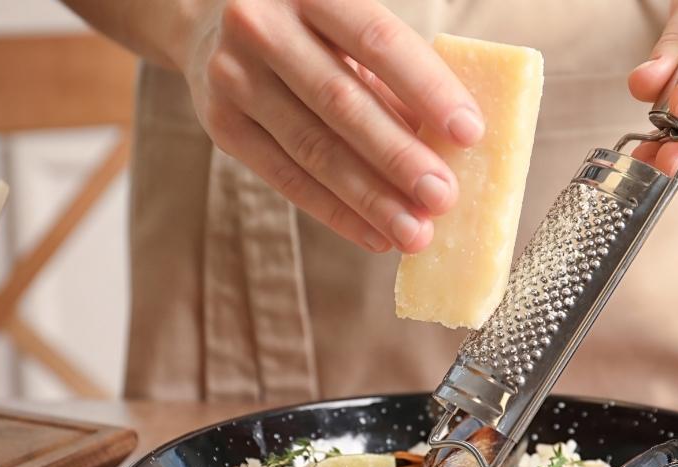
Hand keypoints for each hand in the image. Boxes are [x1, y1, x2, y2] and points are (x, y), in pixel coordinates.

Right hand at [174, 0, 484, 252]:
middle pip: (341, 101)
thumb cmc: (310, 29)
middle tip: (443, 197)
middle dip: (398, 156)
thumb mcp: (348, 28)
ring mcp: (233, 77)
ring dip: (371, 198)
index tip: (470, 133)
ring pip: (313, 149)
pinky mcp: (221, 125)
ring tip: (415, 232)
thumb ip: (394, 75)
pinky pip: (286, 178)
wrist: (208, 21)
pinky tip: (375, 235)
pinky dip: (335, 212)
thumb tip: (453, 145)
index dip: (426, 89)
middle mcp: (263, 26)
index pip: (377, 41)